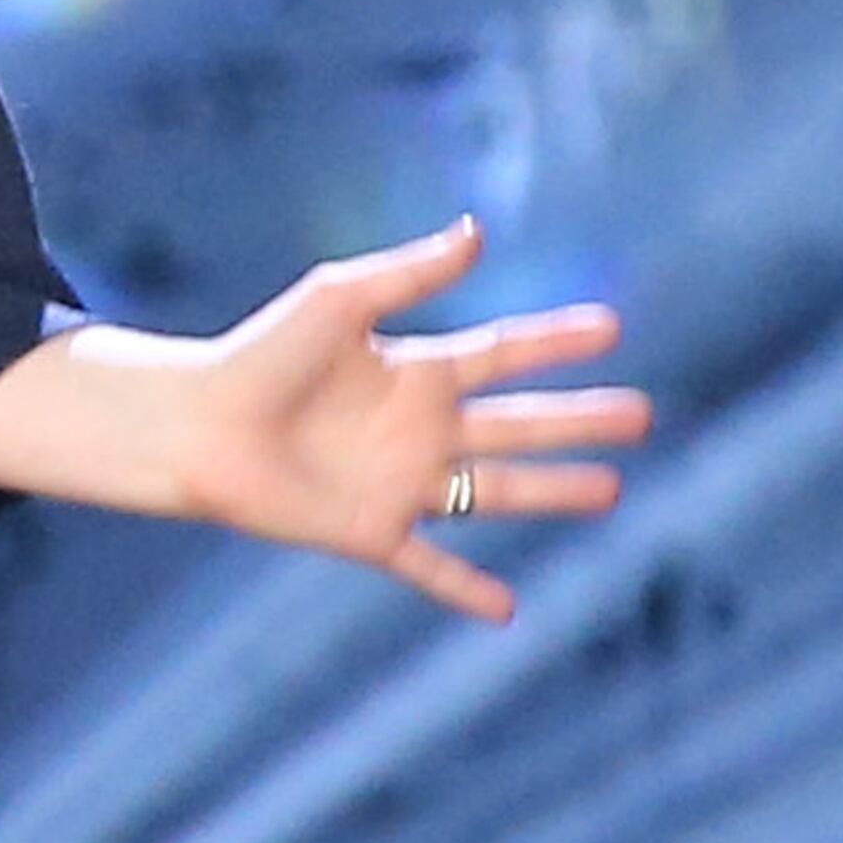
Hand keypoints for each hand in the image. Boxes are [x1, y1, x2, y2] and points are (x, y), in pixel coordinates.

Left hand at [179, 213, 645, 625]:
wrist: (199, 425)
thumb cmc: (260, 355)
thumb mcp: (338, 300)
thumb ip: (410, 271)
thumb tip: (477, 231)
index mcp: (417, 369)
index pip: (503, 353)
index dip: (556, 342)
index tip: (612, 327)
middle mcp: (420, 429)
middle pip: (519, 425)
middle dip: (581, 420)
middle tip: (643, 415)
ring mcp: (402, 484)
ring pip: (497, 492)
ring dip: (554, 493)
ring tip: (612, 491)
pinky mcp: (371, 532)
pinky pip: (429, 567)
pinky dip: (466, 589)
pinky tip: (508, 610)